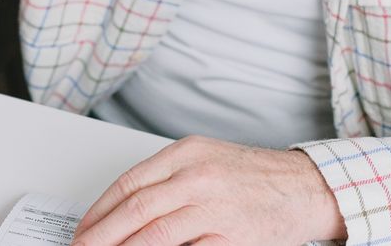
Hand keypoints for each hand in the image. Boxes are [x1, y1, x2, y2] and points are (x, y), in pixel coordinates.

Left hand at [71, 136, 344, 245]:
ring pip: (156, 233)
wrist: (307, 186)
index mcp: (186, 153)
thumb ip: (168, 179)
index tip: (83, 229)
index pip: (130, 183)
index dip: (100, 210)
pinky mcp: (233, 236)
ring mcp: (215, 207)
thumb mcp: (206, 160)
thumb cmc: (255, 175)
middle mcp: (198, 176)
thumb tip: (126, 209)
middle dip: (101, 234)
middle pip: (136, 208)